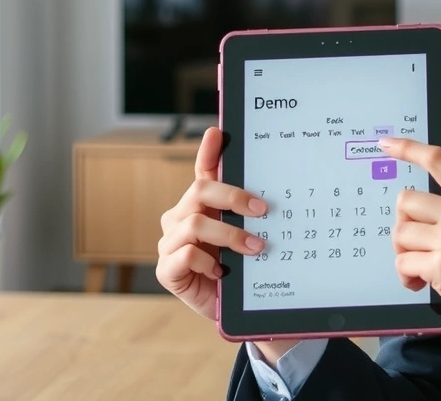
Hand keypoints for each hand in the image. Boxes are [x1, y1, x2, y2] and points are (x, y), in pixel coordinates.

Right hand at [155, 127, 298, 362]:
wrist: (237, 308)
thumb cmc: (243, 268)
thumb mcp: (250, 236)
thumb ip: (252, 213)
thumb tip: (273, 192)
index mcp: (201, 205)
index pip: (203, 171)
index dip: (208, 151)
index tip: (219, 132)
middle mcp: (181, 218)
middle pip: (199, 192)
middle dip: (232, 197)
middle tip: (262, 209)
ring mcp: (170, 244)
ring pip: (194, 224)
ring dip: (229, 235)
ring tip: (255, 247)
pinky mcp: (167, 270)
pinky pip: (184, 254)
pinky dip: (207, 261)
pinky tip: (222, 271)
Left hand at [380, 138, 440, 351]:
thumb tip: (413, 205)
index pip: (437, 159)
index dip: (407, 148)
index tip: (385, 144)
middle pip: (406, 200)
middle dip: (404, 225)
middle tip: (418, 245)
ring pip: (400, 233)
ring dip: (405, 254)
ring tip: (423, 268)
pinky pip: (403, 262)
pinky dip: (406, 276)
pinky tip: (422, 283)